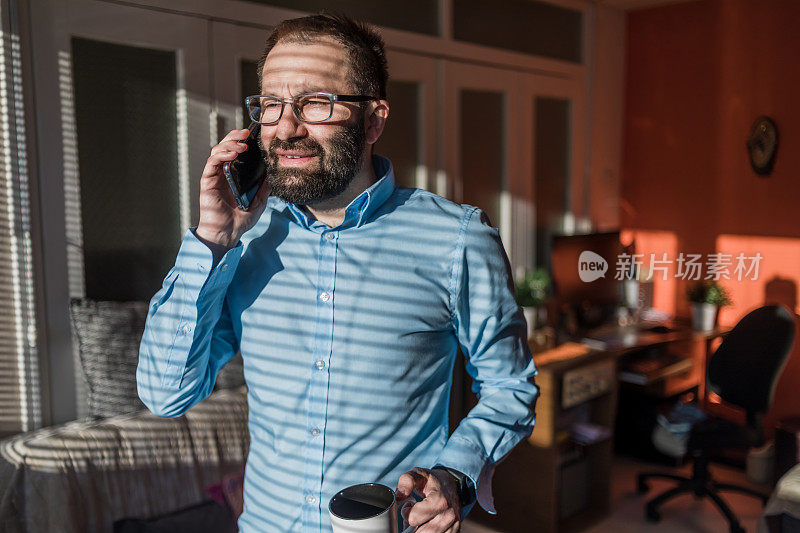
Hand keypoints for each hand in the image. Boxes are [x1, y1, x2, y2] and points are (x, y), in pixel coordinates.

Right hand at [196, 128, 270, 248]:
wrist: (229, 233)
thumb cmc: (241, 219)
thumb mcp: (259, 201)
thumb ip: (264, 187)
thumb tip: (273, 173)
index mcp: (234, 175)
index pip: (235, 152)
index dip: (241, 141)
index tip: (252, 135)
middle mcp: (223, 173)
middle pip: (225, 147)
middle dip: (234, 137)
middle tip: (245, 133)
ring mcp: (214, 176)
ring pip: (217, 151)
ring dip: (229, 145)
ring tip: (241, 146)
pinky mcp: (207, 181)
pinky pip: (212, 163)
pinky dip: (221, 155)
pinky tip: (232, 155)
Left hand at [396, 467, 460, 532]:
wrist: (453, 485)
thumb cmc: (433, 481)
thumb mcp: (419, 474)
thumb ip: (407, 481)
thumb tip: (398, 496)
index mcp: (439, 501)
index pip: (414, 518)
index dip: (406, 512)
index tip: (409, 505)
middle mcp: (447, 516)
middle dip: (411, 526)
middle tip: (412, 516)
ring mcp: (452, 526)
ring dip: (419, 532)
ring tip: (419, 521)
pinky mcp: (454, 532)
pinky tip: (427, 526)